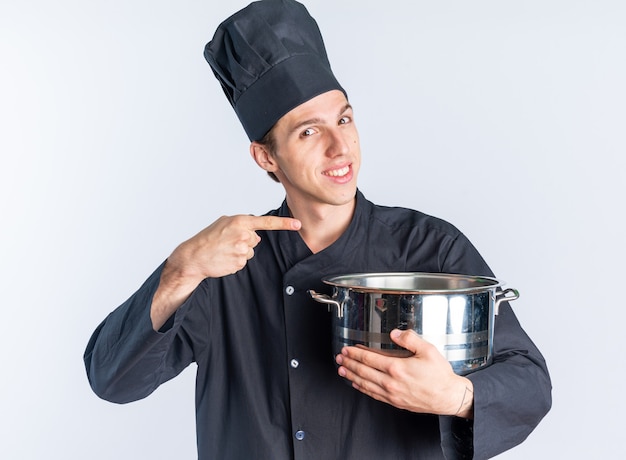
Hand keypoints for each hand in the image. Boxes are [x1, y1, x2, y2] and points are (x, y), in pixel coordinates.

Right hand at [151, 215, 300, 328]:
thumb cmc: (207, 239)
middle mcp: (243, 235)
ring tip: (224, 251)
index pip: (267, 222)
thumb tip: (255, 233)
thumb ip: (242, 224)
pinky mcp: (240, 263)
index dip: (284, 223)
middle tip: (227, 242)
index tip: (298, 224)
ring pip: (250, 252)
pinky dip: (236, 261)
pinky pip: (244, 262)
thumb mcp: (223, 223)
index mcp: (240, 222)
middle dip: (245, 241)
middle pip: (255, 239)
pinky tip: (224, 259)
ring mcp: (242, 250)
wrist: (193, 257)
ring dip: (240, 252)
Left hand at [335, 329, 473, 417]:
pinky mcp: (395, 402)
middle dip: (349, 364)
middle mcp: (391, 382)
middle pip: (363, 371)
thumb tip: (395, 333)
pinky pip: (374, 395)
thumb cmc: (440, 375)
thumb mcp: (428, 350)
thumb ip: (410, 339)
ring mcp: (392, 394)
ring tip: (342, 370)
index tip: (347, 349)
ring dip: (352, 376)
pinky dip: (362, 389)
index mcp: (397, 368)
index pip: (369, 359)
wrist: (449, 397)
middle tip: (339, 358)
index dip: (356, 354)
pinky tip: (357, 385)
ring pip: (366, 384)